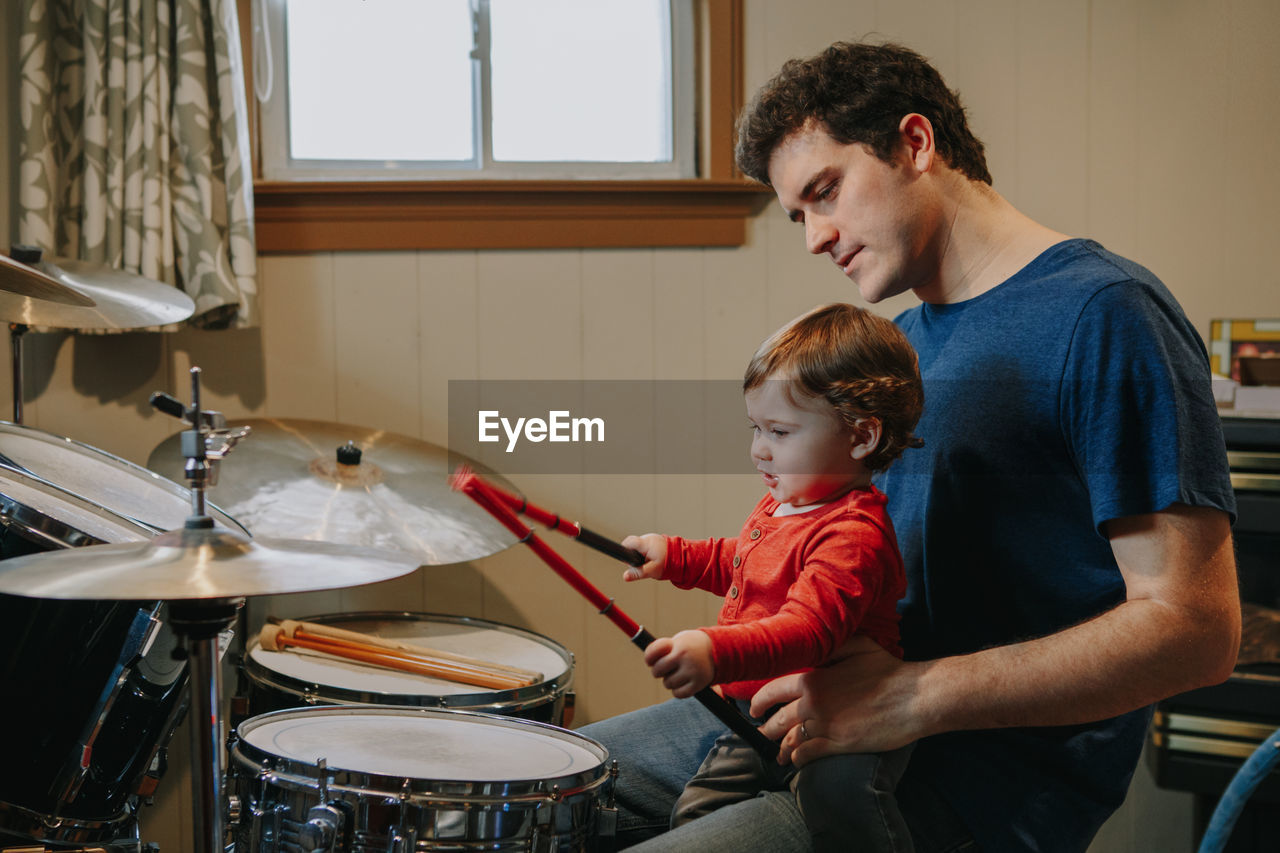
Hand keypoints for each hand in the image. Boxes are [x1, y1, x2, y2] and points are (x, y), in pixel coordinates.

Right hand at [621, 533, 666, 581]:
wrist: (683, 558)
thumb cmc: (669, 563)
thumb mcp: (652, 570)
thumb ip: (638, 573)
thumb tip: (626, 576)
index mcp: (646, 544)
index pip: (629, 542)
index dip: (624, 549)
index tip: (626, 558)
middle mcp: (649, 538)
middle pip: (634, 545)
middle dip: (634, 555)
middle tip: (641, 565)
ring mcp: (653, 538)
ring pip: (640, 546)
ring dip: (641, 554)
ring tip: (649, 563)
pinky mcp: (657, 540)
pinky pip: (647, 545)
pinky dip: (647, 553)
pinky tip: (653, 559)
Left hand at [644, 629, 714, 697]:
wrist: (716, 649)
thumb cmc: (689, 645)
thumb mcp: (676, 641)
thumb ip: (661, 650)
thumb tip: (649, 663)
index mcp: (677, 645)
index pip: (652, 654)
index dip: (649, 658)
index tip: (651, 660)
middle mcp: (685, 657)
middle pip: (657, 671)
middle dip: (659, 671)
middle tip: (667, 667)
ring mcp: (692, 671)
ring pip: (667, 683)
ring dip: (669, 680)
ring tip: (679, 672)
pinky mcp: (698, 684)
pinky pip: (678, 694)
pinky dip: (677, 690)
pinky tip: (682, 682)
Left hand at [750, 635, 923, 765]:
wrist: (913, 697)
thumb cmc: (888, 670)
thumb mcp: (857, 646)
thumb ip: (831, 647)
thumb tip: (814, 645)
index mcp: (813, 678)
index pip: (773, 690)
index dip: (759, 701)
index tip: (754, 708)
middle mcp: (813, 703)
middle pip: (777, 719)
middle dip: (765, 728)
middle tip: (761, 732)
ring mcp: (825, 726)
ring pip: (790, 740)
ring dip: (780, 748)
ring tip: (777, 754)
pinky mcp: (839, 744)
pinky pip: (808, 754)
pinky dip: (798, 759)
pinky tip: (797, 761)